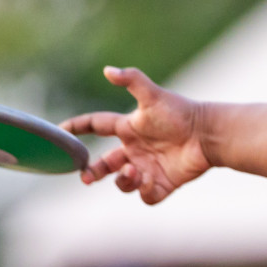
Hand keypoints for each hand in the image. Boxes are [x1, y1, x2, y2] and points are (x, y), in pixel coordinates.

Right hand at [61, 66, 211, 203]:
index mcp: (128, 128)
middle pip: (104, 164)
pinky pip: (145, 196)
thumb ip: (132, 80)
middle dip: (91, 171)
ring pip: (123, 182)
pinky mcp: (162, 183)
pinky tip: (149, 180)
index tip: (58, 131)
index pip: (95, 125)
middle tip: (85, 177)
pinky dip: (143, 191)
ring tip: (134, 171)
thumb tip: (108, 70)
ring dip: (122, 180)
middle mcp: (135, 149)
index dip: (76, 127)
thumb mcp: (153, 96)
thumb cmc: (181, 112)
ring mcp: (148, 167)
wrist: (208, 134)